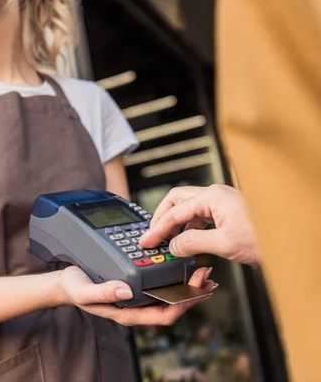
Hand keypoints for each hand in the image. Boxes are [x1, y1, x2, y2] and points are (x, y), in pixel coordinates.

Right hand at [55, 265, 215, 325]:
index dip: (184, 304)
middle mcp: (137, 305)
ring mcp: (138, 295)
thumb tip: (127, 291)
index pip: (164, 314)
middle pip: (173, 304)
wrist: (64, 282)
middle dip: (193, 292)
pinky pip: (161, 283)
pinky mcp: (136, 283)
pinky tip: (180, 262)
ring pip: (170, 294)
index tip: (198, 288)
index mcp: (129, 312)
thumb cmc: (74, 288)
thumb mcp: (84, 291)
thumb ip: (103, 293)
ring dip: (188, 284)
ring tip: (202, 271)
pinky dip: (175, 275)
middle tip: (208, 276)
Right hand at [140, 184, 259, 264]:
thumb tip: (173, 245)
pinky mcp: (227, 210)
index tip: (147, 241)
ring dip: (176, 223)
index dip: (157, 229)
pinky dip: (189, 226)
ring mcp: (221, 201)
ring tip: (168, 240)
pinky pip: (200, 214)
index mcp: (212, 198)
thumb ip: (192, 243)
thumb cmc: (266, 238)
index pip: (174, 212)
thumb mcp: (224, 244)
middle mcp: (215, 195)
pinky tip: (188, 240)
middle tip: (153, 234)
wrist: (293, 240)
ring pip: (188, 207)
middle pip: (176, 200)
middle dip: (162, 217)